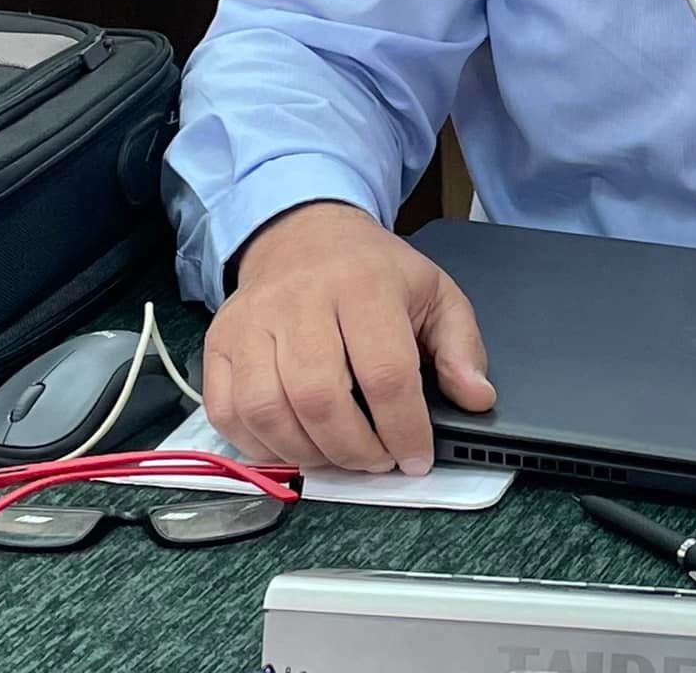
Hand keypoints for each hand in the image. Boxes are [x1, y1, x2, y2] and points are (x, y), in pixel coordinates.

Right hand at [203, 200, 493, 475]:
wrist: (303, 234)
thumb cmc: (371, 271)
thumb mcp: (433, 292)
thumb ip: (461, 345)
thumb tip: (477, 397)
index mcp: (364, 284)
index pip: (385, 371)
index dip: (404, 427)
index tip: (417, 457)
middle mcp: (301, 300)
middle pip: (320, 397)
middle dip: (355, 448)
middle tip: (378, 460)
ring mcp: (252, 321)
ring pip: (268, 409)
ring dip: (308, 453)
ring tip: (339, 455)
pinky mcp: (218, 342)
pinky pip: (227, 412)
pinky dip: (259, 446)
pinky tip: (294, 443)